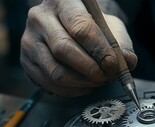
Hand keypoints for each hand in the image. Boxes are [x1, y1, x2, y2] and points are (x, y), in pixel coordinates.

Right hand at [20, 0, 136, 95]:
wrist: (70, 26)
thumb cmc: (93, 26)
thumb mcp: (111, 27)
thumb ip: (121, 44)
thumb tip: (127, 63)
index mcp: (62, 1)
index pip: (80, 27)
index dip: (99, 50)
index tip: (113, 65)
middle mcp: (40, 18)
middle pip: (64, 50)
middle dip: (90, 69)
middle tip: (106, 77)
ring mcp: (29, 40)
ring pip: (55, 71)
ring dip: (82, 83)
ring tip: (97, 82)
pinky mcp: (26, 61)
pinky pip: (49, 84)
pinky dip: (71, 91)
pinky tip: (85, 86)